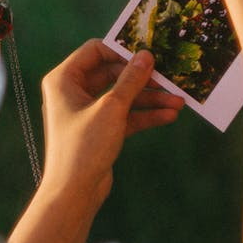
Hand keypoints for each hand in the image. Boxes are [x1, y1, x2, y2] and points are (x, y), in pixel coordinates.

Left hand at [38, 40, 182, 203]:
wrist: (74, 191)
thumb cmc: (83, 146)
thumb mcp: (111, 108)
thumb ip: (131, 80)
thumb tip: (146, 56)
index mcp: (63, 79)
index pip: (95, 51)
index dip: (121, 51)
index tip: (148, 55)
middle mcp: (72, 91)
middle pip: (112, 73)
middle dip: (142, 78)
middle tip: (170, 80)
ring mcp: (86, 111)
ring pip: (122, 96)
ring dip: (149, 98)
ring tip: (178, 102)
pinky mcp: (99, 129)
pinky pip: (124, 115)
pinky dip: (143, 114)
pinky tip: (169, 115)